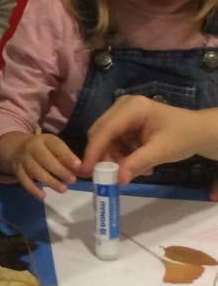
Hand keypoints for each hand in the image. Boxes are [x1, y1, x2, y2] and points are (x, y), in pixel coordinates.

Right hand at [0, 131, 80, 197]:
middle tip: (72, 180)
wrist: (16, 148)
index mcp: (45, 140)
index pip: (56, 145)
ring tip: (63, 189)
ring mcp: (23, 159)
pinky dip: (33, 189)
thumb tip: (80, 170)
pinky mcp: (17, 171)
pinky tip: (43, 195)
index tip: (78, 165)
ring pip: (35, 171)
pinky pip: (24, 181)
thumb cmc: (42, 149)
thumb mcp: (53, 147)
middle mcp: (32, 147)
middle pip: (45, 159)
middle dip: (59, 170)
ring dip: (50, 181)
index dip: (67, 155)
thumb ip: (65, 157)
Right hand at [81, 96, 217, 183]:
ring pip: (105, 140)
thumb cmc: (183, 137)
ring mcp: (122, 113)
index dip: (94, 151)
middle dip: (104, 156)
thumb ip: (137, 163)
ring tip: (138, 170)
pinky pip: (114, 142)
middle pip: (100, 133)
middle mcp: (123, 106)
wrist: (198, 131)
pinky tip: (138, 163)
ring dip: (116, 158)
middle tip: (111, 177)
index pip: (105, 130)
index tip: (86, 171)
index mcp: (132, 108)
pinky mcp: (125, 122)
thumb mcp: (161, 151)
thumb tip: (118, 179)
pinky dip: (122, 155)